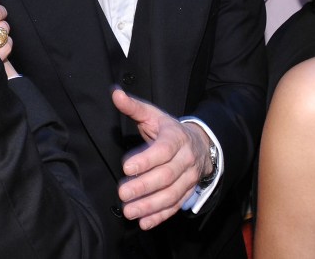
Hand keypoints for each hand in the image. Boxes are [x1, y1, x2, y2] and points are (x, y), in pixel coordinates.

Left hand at [112, 89, 210, 229]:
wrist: (199, 144)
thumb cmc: (168, 129)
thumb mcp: (152, 114)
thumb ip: (133, 106)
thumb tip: (115, 93)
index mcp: (176, 137)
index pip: (164, 150)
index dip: (146, 160)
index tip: (126, 166)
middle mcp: (186, 159)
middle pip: (167, 176)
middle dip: (144, 186)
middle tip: (122, 193)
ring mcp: (189, 178)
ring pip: (172, 195)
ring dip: (150, 205)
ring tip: (129, 211)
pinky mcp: (187, 192)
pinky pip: (175, 206)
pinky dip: (160, 216)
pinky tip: (144, 222)